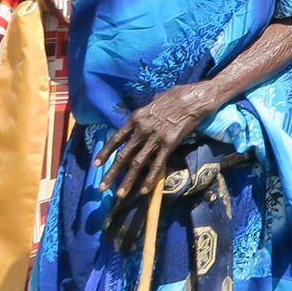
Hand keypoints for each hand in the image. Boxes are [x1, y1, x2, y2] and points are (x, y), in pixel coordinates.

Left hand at [99, 82, 213, 197]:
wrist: (194, 98)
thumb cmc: (176, 95)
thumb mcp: (154, 100)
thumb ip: (145, 112)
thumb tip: (142, 117)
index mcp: (136, 118)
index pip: (116, 138)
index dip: (106, 152)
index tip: (97, 164)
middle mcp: (142, 130)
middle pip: (123, 155)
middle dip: (112, 172)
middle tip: (101, 187)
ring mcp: (155, 138)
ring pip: (137, 164)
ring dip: (127, 180)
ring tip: (119, 194)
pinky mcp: (169, 145)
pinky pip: (157, 165)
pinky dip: (150, 179)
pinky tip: (143, 190)